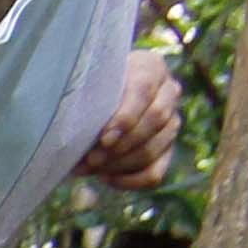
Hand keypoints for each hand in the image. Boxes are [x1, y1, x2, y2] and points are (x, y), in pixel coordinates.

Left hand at [77, 49, 181, 189]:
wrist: (98, 94)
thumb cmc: (90, 84)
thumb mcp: (90, 81)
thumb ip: (88, 95)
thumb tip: (74, 128)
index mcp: (152, 67)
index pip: (144, 90)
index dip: (126, 117)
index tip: (104, 138)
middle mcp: (169, 92)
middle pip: (156, 119)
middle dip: (121, 144)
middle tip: (92, 158)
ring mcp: (172, 122)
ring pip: (153, 148)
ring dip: (119, 164)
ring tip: (90, 168)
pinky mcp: (166, 149)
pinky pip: (155, 173)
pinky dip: (129, 181)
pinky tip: (105, 178)